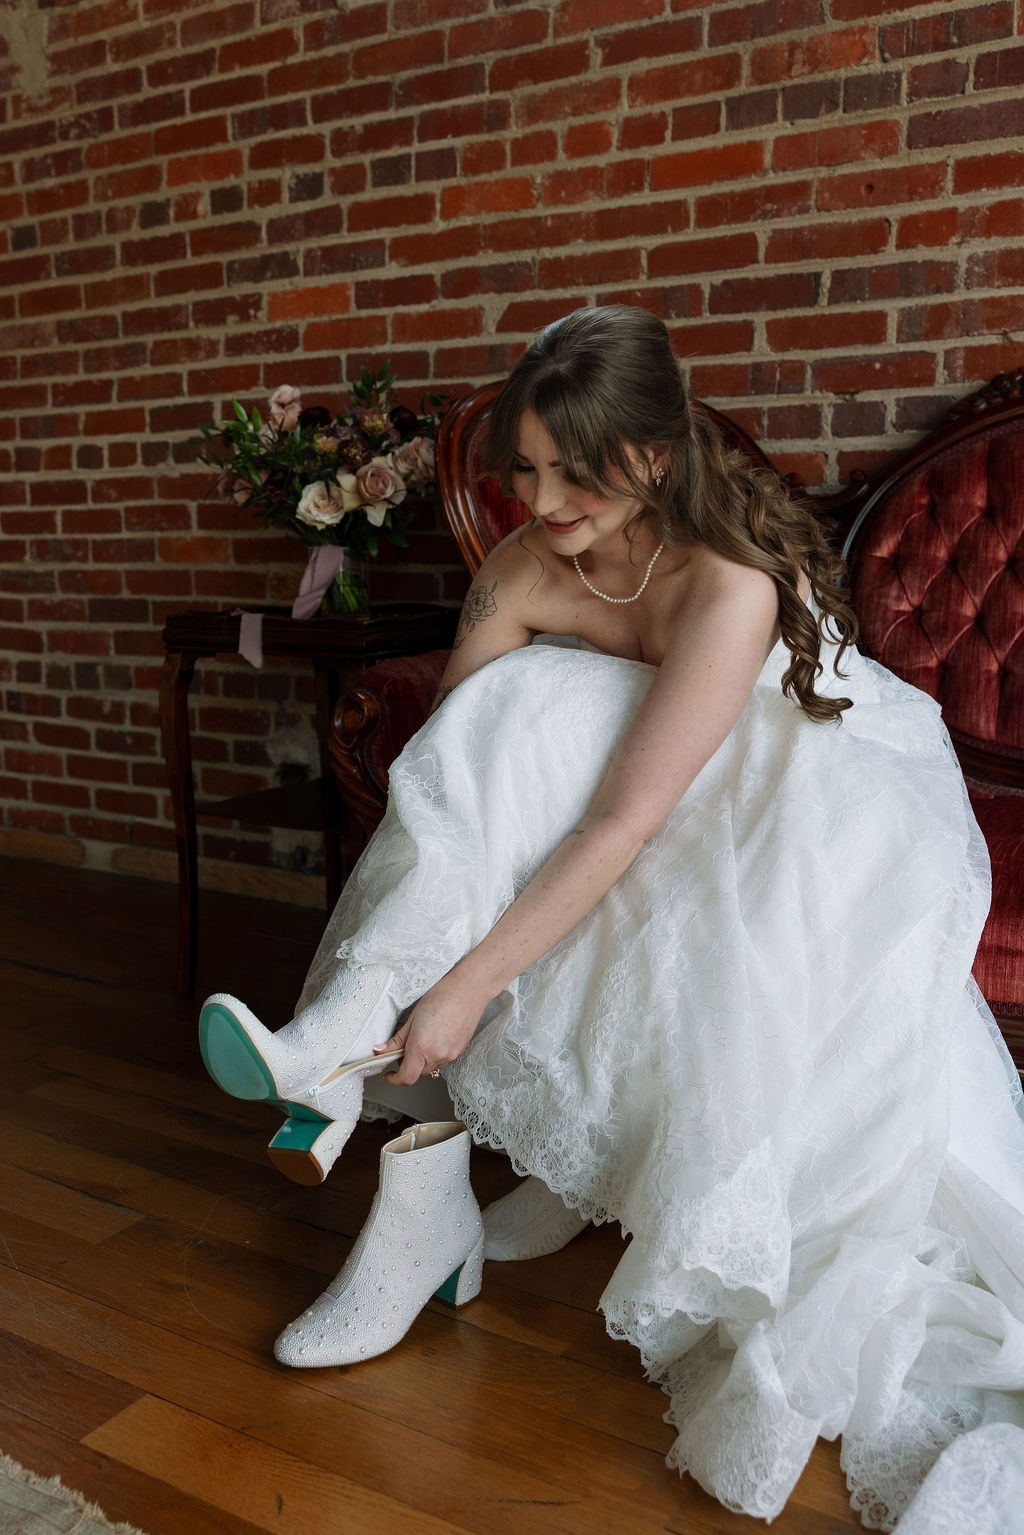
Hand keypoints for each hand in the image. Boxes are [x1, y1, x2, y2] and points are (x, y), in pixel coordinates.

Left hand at [374, 966, 488, 1086]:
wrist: (468, 990)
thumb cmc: (441, 997)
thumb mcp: (412, 1018)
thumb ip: (397, 1039)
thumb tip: (380, 1050)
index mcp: (422, 1047)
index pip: (406, 1078)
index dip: (394, 1079)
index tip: (389, 1073)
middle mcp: (437, 1056)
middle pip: (417, 1073)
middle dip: (407, 1065)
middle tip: (404, 1047)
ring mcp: (450, 1055)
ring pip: (430, 1067)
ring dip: (421, 1060)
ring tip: (422, 1037)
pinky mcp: (459, 1051)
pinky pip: (442, 1060)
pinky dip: (434, 1054)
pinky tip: (435, 1037)